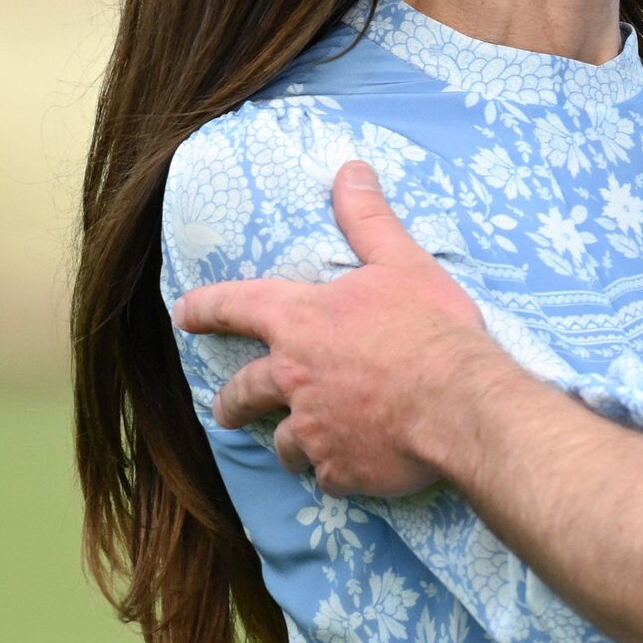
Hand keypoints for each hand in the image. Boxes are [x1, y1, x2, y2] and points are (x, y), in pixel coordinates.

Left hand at [178, 161, 500, 497]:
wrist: (460, 403)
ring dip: (287, 442)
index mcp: (299, 322)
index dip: (204, 308)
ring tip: (298, 447)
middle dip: (231, 402)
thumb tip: (350, 169)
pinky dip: (333, 468)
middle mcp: (292, 378)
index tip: (182, 314)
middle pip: (243, 392)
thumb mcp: (401, 262)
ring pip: (281, 442)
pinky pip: (325, 473)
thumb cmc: (430, 328)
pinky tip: (351, 465)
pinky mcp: (338, 469)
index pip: (235, 306)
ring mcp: (312, 428)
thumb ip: (367, 219)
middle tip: (226, 411)